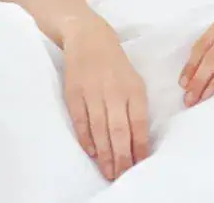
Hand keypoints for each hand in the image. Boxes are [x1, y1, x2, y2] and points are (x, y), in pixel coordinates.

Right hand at [61, 18, 149, 180]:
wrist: (90, 38)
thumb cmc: (116, 65)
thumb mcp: (134, 81)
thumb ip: (136, 107)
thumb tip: (139, 139)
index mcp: (134, 89)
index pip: (138, 123)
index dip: (139, 146)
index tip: (139, 164)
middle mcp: (114, 92)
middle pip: (119, 131)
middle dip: (121, 156)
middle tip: (121, 175)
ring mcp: (93, 93)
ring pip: (99, 129)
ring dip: (104, 153)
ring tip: (108, 171)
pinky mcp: (74, 94)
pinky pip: (80, 121)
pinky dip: (86, 138)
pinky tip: (92, 152)